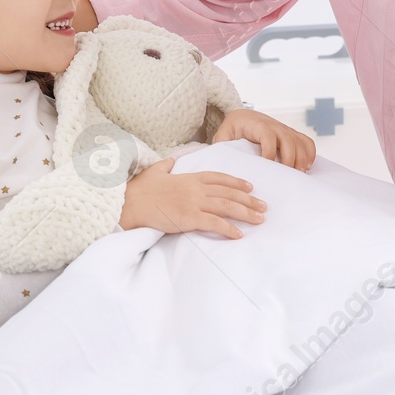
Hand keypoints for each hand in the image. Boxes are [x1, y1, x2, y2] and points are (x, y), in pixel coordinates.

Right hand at [120, 158, 267, 238]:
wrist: (130, 203)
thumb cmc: (140, 189)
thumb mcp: (155, 172)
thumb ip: (166, 166)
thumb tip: (171, 160)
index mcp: (190, 177)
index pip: (220, 178)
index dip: (237, 182)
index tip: (251, 186)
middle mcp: (196, 188)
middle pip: (229, 192)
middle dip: (249, 199)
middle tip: (264, 206)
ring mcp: (194, 202)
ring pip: (227, 206)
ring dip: (246, 213)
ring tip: (260, 219)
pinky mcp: (189, 218)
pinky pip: (214, 223)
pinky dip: (229, 229)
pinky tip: (239, 234)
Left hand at [210, 108, 315, 171]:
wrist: (243, 117)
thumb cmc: (233, 129)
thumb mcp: (223, 136)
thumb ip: (223, 147)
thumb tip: (223, 162)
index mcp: (256, 124)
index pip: (267, 134)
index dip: (269, 150)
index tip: (267, 165)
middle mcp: (273, 125)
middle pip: (287, 139)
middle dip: (290, 158)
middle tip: (287, 176)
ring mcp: (285, 129)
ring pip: (300, 141)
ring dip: (302, 158)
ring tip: (299, 174)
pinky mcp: (292, 134)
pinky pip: (306, 142)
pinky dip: (310, 154)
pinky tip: (305, 167)